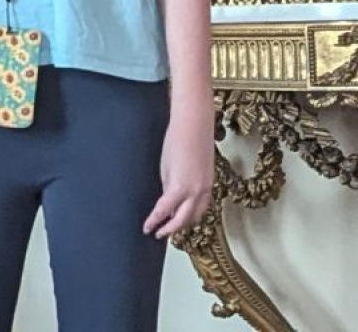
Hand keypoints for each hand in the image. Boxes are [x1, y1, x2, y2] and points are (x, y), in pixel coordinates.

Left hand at [142, 120, 212, 239]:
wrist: (194, 124)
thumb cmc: (175, 141)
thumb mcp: (165, 168)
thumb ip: (167, 189)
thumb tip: (168, 203)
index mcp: (180, 188)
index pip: (164, 212)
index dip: (154, 222)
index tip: (147, 228)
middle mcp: (196, 192)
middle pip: (183, 220)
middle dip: (171, 229)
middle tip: (159, 233)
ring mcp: (206, 187)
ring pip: (196, 215)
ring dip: (185, 223)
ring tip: (173, 227)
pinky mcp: (210, 182)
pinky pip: (203, 204)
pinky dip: (195, 212)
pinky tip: (187, 212)